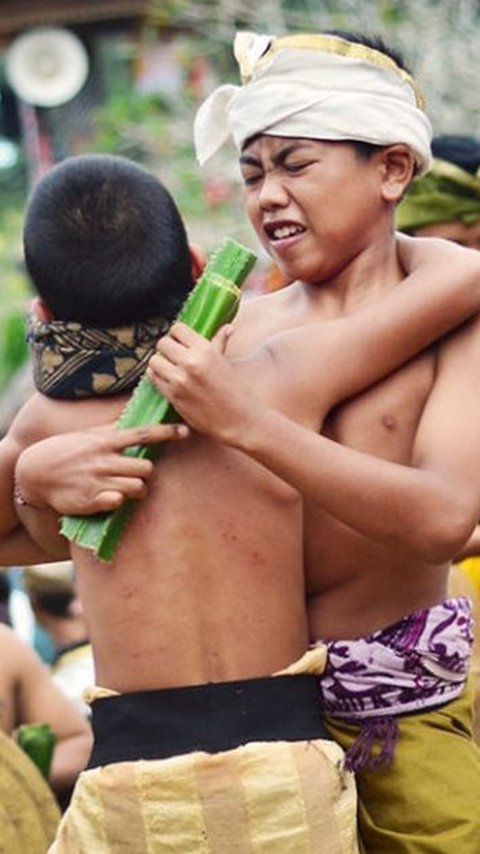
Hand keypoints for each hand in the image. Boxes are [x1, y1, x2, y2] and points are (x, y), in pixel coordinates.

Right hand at [15, 422, 188, 514]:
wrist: (36, 471)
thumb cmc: (70, 450)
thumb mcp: (92, 435)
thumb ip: (116, 427)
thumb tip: (137, 410)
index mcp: (107, 440)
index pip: (143, 433)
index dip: (167, 432)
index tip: (186, 431)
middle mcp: (105, 460)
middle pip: (147, 467)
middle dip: (148, 472)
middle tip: (138, 473)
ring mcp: (98, 480)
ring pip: (138, 487)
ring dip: (138, 489)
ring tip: (126, 487)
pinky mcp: (90, 500)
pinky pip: (118, 503)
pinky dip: (119, 502)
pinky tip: (111, 498)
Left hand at [146, 322, 260, 445]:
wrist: (240, 421)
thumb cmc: (238, 393)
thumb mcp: (227, 364)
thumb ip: (220, 344)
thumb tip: (227, 328)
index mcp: (206, 350)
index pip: (178, 329)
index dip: (177, 336)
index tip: (180, 343)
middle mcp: (191, 362)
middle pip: (162, 343)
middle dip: (167, 350)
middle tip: (174, 357)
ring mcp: (180, 379)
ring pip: (154, 360)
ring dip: (160, 364)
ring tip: (170, 370)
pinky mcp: (173, 396)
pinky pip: (153, 378)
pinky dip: (158, 378)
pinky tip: (168, 381)